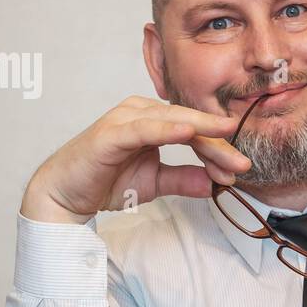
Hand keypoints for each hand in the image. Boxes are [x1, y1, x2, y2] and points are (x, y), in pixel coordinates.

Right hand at [20, 95, 250, 223]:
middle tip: (243, 163)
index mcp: (152, 120)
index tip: (240, 169)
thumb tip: (214, 184)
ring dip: (202, 135)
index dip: (219, 149)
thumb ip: (184, 179)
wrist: (64, 194)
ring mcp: (125, 118)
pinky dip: (168, 129)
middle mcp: (140, 112)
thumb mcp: (154, 182)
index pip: (195, 130)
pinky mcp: (111, 132)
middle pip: (190, 124)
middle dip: (218, 143)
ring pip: (173, 121)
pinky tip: (189, 132)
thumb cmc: (104, 181)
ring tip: (228, 144)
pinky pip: (145, 128)